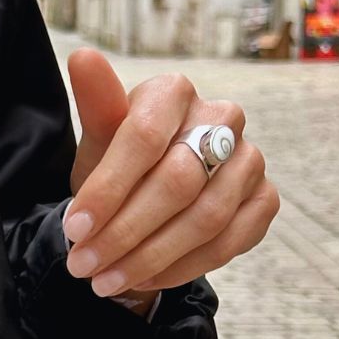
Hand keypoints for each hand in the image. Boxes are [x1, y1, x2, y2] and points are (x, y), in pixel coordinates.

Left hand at [62, 48, 279, 303]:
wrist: (153, 194)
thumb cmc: (121, 164)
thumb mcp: (99, 139)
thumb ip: (95, 105)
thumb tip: (82, 56)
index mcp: (174, 92)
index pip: (144, 138)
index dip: (108, 189)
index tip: (74, 230)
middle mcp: (222, 118)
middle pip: (176, 183)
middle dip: (124, 233)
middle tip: (84, 266)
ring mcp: (250, 159)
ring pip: (205, 218)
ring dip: (150, 258)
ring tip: (106, 281)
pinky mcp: (265, 199)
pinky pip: (229, 242)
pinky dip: (182, 267)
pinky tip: (144, 280)